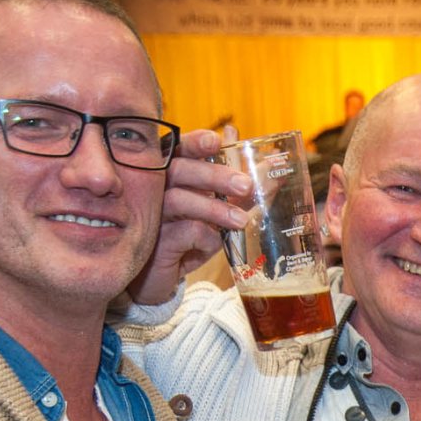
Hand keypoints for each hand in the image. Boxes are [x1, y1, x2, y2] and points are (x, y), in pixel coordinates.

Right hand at [127, 128, 254, 306]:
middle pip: (181, 170)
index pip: (180, 149)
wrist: (161, 279)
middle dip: (216, 175)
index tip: (217, 140)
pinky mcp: (154, 240)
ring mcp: (152, 213)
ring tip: (241, 220)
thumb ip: (235, 190)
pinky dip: (204, 238)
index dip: (196, 142)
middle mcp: (157, 189)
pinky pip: (183, 231)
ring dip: (215, 208)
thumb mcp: (215, 214)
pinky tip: (211, 246)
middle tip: (246, 185)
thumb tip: (268, 167)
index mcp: (170, 175)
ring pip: (180, 199)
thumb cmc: (188, 240)